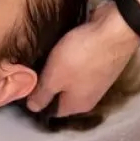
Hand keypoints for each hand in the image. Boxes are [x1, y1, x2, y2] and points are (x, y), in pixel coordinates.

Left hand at [26, 1, 139, 116]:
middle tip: (30, 68)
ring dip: (58, 69)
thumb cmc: (81, 56)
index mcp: (77, 105)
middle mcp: (89, 96)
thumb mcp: (55, 77)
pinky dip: (70, 58)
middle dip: (47, 82)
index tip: (24, 83)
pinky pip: (80, 64)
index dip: (36, 99)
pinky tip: (59, 48)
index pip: (51, 110)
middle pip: (61, 94)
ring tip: (41, 56)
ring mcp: (97, 78)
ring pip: (70, 78)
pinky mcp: (101, 61)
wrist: (115, 30)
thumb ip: (42, 94)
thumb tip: (32, 108)